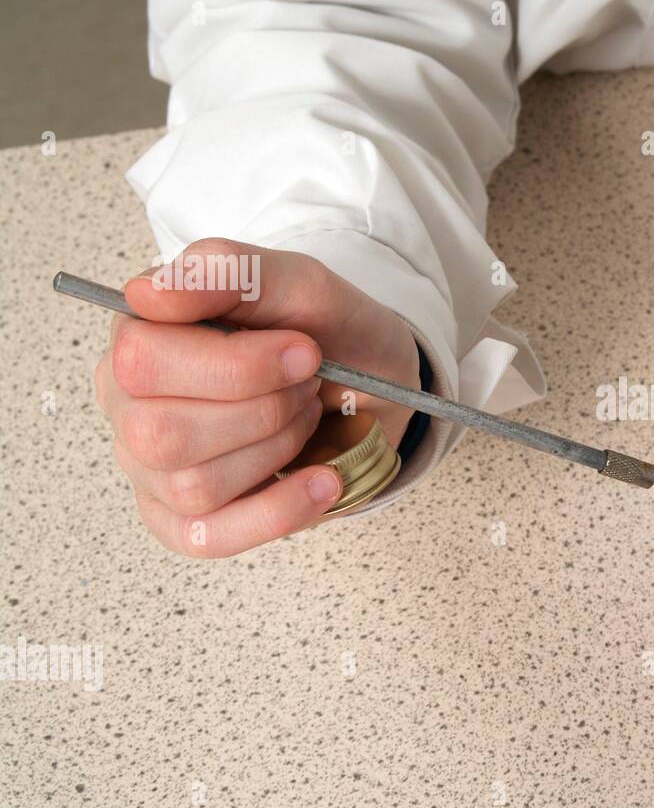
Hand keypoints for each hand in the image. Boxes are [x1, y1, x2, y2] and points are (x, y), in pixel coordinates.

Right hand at [95, 238, 419, 556]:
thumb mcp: (299, 283)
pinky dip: (279, 511)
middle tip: (307, 382)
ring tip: (306, 416)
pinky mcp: (184, 520)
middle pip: (162, 432)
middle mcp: (129, 403)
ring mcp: (151, 468)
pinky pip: (210, 537)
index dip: (236, 365)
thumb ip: (231, 271)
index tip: (304, 350)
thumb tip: (149, 292)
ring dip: (275, 449)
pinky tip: (321, 480)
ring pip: (192, 485)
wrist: (371, 386)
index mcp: (139, 335)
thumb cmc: (323, 332)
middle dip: (263, 410)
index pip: (142, 360)